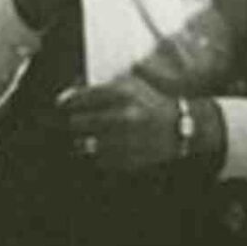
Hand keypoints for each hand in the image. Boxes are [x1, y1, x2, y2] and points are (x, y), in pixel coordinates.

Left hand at [57, 74, 183, 173]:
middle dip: (76, 122)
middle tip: (80, 122)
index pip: (78, 99)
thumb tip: (66, 95)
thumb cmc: (151, 103)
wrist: (182, 127)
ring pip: (84, 144)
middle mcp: (122, 116)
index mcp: (122, 93)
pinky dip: (100, 154)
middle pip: (76, 122)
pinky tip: (110, 146)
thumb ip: (98, 89)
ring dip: (85, 140)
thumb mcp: (130, 86)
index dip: (67, 102)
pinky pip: (98, 159)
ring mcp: (125, 140)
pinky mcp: (127, 159)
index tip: (64, 105)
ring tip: (93, 136)